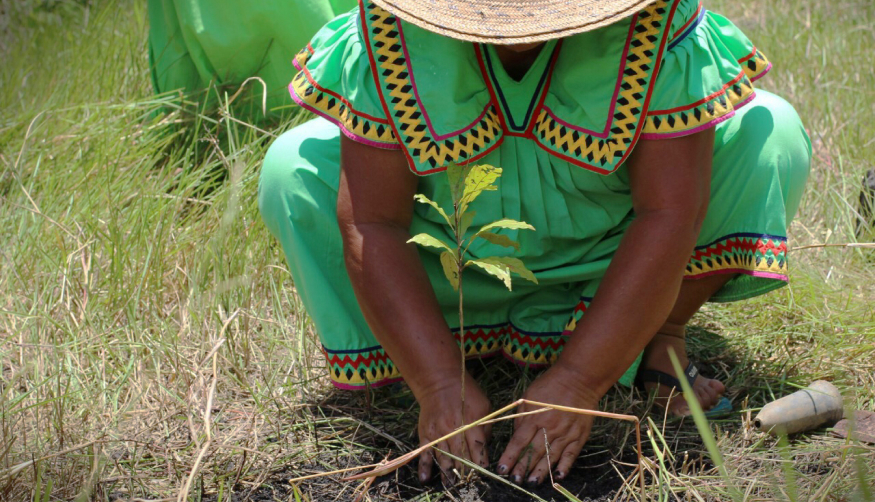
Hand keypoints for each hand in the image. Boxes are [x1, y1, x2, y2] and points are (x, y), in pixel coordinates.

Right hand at [417, 373, 491, 483]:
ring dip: (448, 474)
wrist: (439, 380)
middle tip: (469, 484)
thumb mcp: (484, 404)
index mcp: (471, 422)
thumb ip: (486, 426)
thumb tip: (486, 446)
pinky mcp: (426, 433)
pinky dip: (424, 466)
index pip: (478, 448)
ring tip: (453, 486)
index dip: (481, 463)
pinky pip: (425, 452)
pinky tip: (426, 479)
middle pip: (461, 456)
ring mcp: (438, 432)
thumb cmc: (466, 392)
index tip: (484, 475)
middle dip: (466, 472)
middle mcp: (454, 429)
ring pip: (444, 458)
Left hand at [497, 365, 602, 484]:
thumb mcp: (528, 396)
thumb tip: (516, 436)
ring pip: (551, 457)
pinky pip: (571, 455)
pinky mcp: (579, 436)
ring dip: (540, 471)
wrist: (578, 379)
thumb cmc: (550, 385)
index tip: (502, 469)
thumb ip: (521, 417)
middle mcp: (549, 428)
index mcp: (534, 417)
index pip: (518, 442)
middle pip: (533, 452)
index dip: (510, 457)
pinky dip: (565, 466)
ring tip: (532, 483)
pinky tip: (558, 476)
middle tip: (515, 480)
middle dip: (523, 468)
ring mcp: (565, 433)